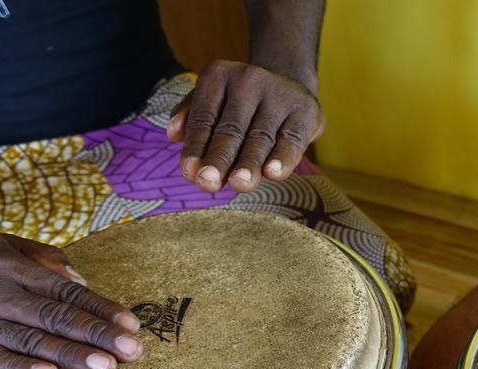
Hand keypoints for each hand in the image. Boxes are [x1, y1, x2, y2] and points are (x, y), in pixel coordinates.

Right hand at [0, 234, 142, 368]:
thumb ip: (41, 256)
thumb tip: (80, 276)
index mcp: (11, 267)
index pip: (65, 290)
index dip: (100, 308)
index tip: (131, 325)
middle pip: (54, 315)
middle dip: (96, 333)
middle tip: (133, 351)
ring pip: (29, 339)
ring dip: (69, 355)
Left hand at [167, 60, 324, 194]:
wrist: (289, 83)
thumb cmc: (240, 101)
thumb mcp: (213, 98)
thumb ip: (190, 115)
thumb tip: (172, 134)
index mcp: (219, 75)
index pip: (204, 116)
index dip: (196, 145)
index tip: (189, 172)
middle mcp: (249, 80)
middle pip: (231, 128)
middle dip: (219, 158)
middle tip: (207, 183)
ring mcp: (279, 94)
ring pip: (260, 137)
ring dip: (248, 163)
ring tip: (238, 184)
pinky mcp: (305, 110)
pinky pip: (291, 139)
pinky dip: (283, 158)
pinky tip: (273, 174)